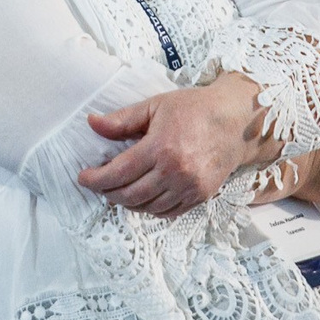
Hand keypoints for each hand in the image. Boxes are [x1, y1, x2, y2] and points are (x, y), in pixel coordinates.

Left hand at [79, 75, 269, 217]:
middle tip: (97, 184)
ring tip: (116, 190)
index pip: (119, 172)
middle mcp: (175, 172)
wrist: (236, 122)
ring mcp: (189, 188)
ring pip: (147, 207)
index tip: (83, 177)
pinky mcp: (200, 197)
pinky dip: (149, 209)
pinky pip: (167, 212)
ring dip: (126, 202)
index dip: (96, 179)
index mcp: (161, 148)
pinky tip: (141, 197)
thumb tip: (92, 123)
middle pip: (130, 195)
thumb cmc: (195, 109)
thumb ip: (122, 120)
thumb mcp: (155, 106)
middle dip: (107, 193)